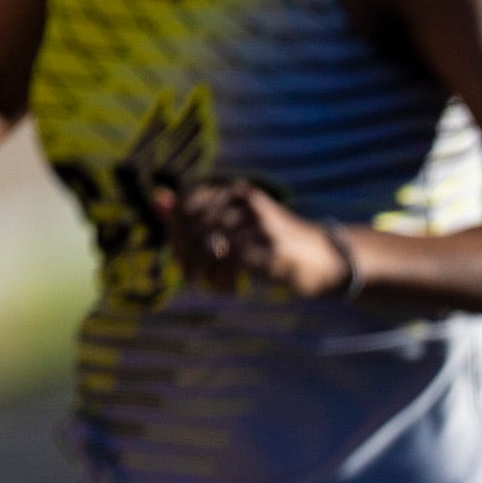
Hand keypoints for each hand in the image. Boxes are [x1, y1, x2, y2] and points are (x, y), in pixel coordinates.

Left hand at [159, 178, 347, 296]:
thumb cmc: (273, 244)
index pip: (187, 204)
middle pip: (194, 226)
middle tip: (193, 278)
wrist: (324, 258)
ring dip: (204, 272)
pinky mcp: (269, 245)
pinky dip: (222, 280)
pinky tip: (230, 290)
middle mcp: (244, 200)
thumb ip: (195, 214)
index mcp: (234, 191)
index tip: (183, 259)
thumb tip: (157, 199)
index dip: (177, 232)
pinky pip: (229, 261)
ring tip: (212, 287)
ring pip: (208, 244)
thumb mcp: (234, 226)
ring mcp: (258, 221)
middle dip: (187, 257)